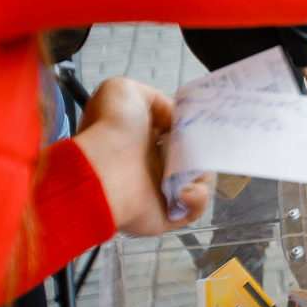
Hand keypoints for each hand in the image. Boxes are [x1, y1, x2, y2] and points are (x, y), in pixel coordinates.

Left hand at [73, 78, 208, 234]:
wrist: (102, 171)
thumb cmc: (109, 130)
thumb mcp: (122, 90)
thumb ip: (150, 96)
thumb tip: (172, 117)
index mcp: (141, 141)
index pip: (176, 134)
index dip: (191, 128)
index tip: (199, 124)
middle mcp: (149, 166)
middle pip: (192, 157)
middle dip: (203, 150)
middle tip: (200, 146)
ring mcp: (158, 192)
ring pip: (198, 182)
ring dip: (202, 173)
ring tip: (189, 169)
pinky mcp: (166, 215)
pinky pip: (193, 210)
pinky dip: (197, 199)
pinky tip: (184, 190)